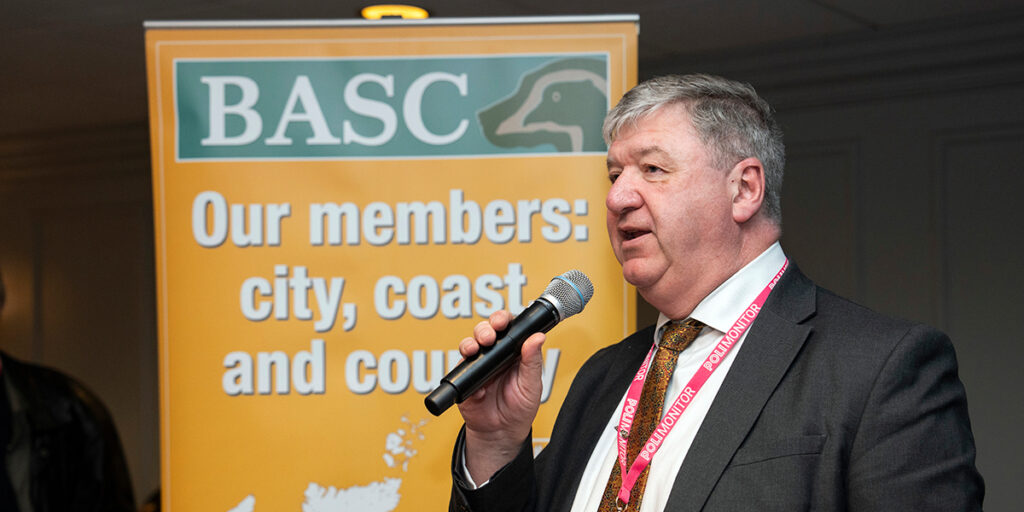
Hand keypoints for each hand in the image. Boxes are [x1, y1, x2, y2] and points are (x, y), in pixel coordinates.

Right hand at [457, 310, 545, 483]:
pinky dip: (466, 369)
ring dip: (471, 342)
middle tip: (489, 336)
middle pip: (486, 330)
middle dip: (485, 328)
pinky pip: (461, 367)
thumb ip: (533, 361)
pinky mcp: (465, 378)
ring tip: (476, 348)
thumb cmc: (520, 408)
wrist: (501, 433)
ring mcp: (479, 365)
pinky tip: (478, 382)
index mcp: (514, 352)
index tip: (503, 322)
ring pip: (470, 343)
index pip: (508, 327)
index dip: (503, 320)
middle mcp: (495, 354)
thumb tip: (537, 337)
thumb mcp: (532, 384)